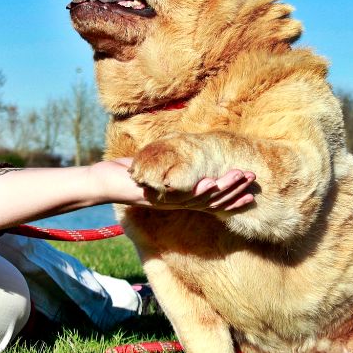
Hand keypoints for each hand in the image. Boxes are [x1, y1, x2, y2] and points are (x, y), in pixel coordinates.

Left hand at [102, 158, 255, 211]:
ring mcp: (166, 202)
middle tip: (252, 178)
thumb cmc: (125, 174)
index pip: (211, 201)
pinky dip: (196, 190)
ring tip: (238, 177)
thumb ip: (170, 161)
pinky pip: (179, 197)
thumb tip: (183, 149)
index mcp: (179, 198)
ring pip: (200, 199)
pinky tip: (210, 183)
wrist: (100, 182)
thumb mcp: (153, 165)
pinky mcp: (155, 199)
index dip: (231, 199)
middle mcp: (176, 203)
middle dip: (233, 190)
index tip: (250, 193)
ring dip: (221, 188)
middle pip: (212, 201)